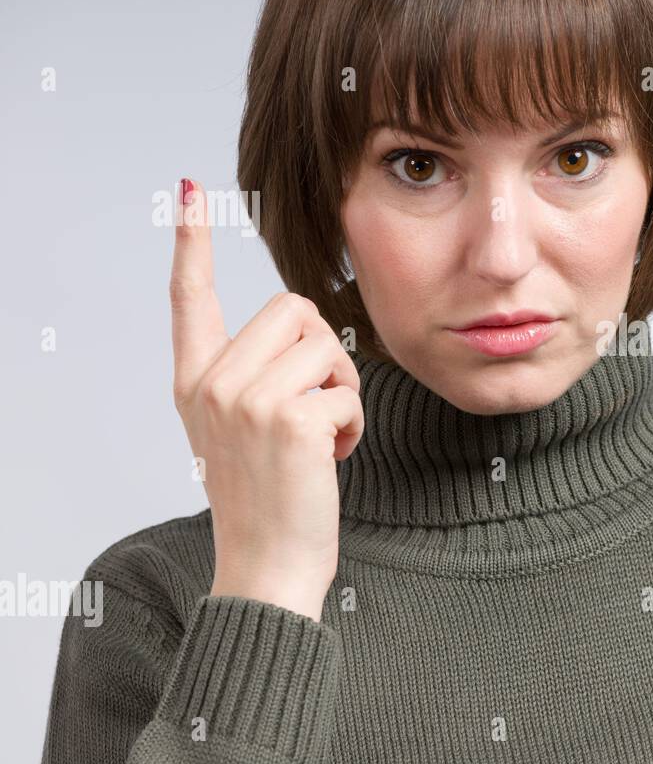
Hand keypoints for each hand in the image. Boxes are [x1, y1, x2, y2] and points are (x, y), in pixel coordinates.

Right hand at [169, 178, 363, 620]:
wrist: (268, 569)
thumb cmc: (271, 500)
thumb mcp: (243, 432)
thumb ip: (254, 377)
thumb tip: (298, 327)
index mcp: (196, 383)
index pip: (190, 299)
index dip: (191, 245)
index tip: (188, 194)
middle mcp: (210, 384)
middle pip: (293, 308)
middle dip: (324, 354)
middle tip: (315, 410)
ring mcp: (244, 400)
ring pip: (327, 345)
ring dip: (342, 389)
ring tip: (321, 437)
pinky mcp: (286, 419)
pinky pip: (348, 390)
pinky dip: (354, 425)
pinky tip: (331, 458)